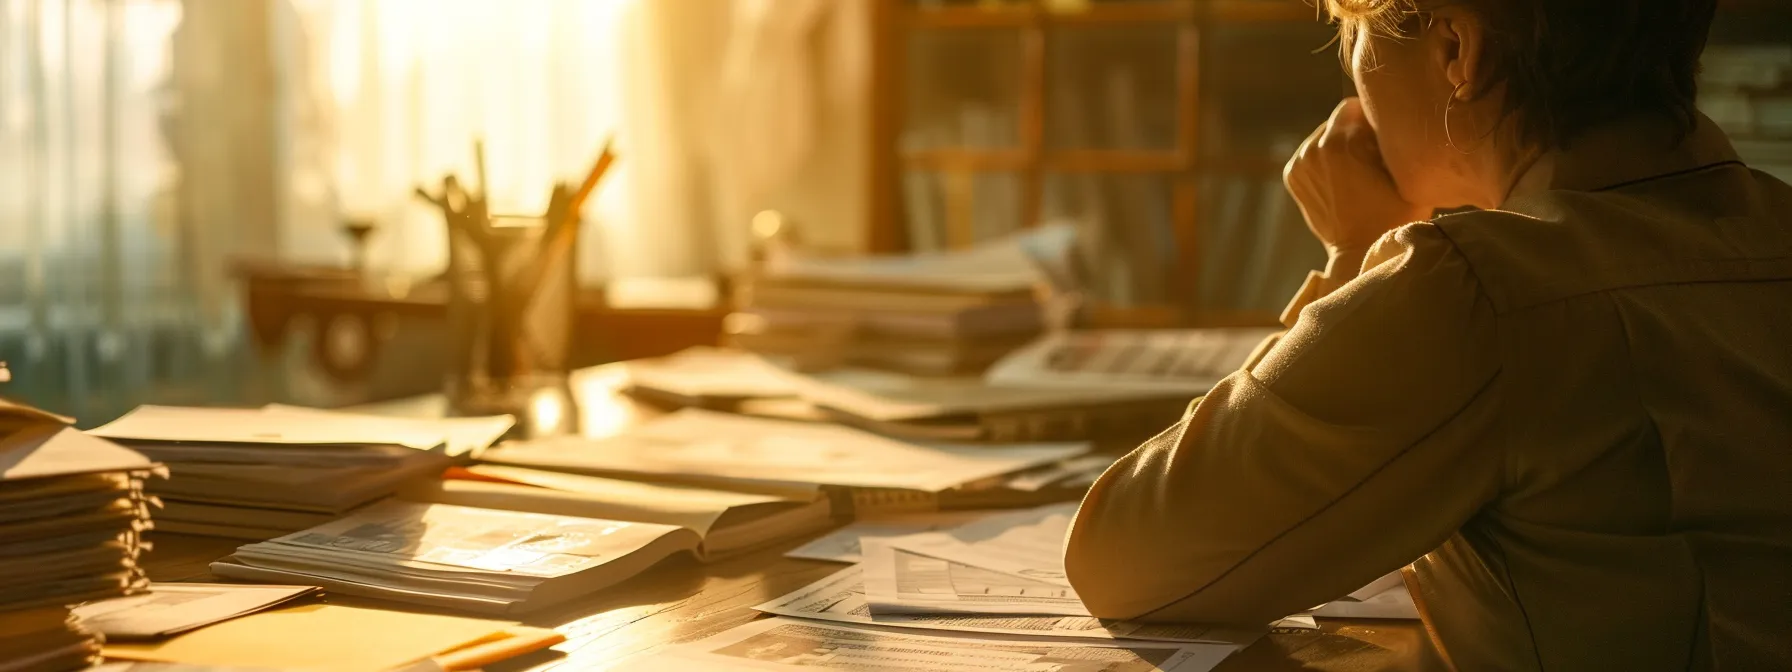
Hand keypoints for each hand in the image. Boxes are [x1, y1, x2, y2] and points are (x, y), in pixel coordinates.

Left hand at [1283, 98, 1431, 256]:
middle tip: (1375, 152)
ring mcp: (1300, 162)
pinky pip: (1313, 150)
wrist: (1360, 252)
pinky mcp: (1293, 174)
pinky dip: (1327, 157)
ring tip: (1360, 168)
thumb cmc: (1395, 214)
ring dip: (1341, 142)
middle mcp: (1314, 147)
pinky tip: (1344, 176)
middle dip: (1357, 128)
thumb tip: (1389, 114)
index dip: (1375, 116)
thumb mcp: (1406, 170)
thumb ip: (1393, 137)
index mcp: (1340, 142)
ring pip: (1325, 133)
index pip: (1358, 105)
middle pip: (1340, 118)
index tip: (1387, 135)